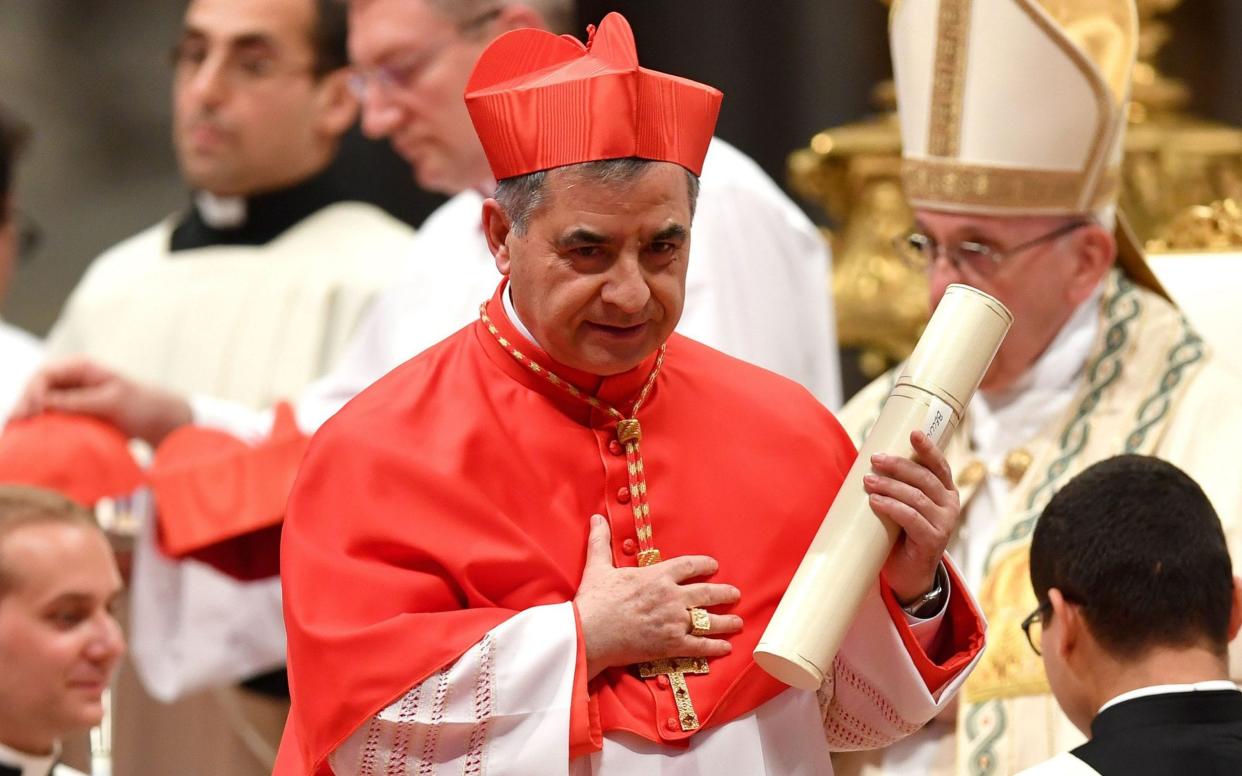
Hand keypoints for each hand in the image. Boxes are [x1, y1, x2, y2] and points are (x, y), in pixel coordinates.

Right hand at [12, 357, 192, 445]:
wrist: (160, 420)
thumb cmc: (142, 405)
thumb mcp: (111, 401)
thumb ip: (79, 401)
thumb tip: (44, 402)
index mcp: (82, 368)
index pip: (46, 374)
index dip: (33, 391)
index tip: (32, 411)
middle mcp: (73, 379)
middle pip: (37, 388)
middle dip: (24, 404)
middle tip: (15, 424)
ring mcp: (71, 395)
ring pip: (40, 402)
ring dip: (28, 415)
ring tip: (16, 432)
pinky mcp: (74, 412)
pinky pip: (50, 415)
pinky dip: (40, 424)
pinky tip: (30, 437)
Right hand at [574, 515, 741, 679]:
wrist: (588, 632)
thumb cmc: (594, 600)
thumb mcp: (598, 567)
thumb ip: (601, 542)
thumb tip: (597, 519)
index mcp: (657, 575)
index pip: (689, 566)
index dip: (704, 565)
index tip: (714, 566)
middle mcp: (671, 597)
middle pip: (706, 593)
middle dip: (724, 593)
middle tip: (734, 594)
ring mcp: (674, 622)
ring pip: (708, 621)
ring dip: (726, 621)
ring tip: (738, 622)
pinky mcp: (671, 645)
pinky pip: (699, 646)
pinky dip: (714, 647)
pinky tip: (726, 648)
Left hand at [864, 430, 960, 604]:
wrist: (908, 575)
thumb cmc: (901, 534)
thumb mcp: (903, 505)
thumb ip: (897, 486)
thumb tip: (868, 461)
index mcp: (945, 492)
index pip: (939, 465)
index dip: (927, 448)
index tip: (913, 433)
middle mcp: (950, 505)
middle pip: (924, 478)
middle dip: (898, 465)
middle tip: (875, 459)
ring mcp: (944, 524)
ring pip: (916, 497)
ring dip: (890, 486)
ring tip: (868, 481)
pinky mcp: (933, 540)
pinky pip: (911, 518)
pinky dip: (891, 506)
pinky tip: (875, 501)